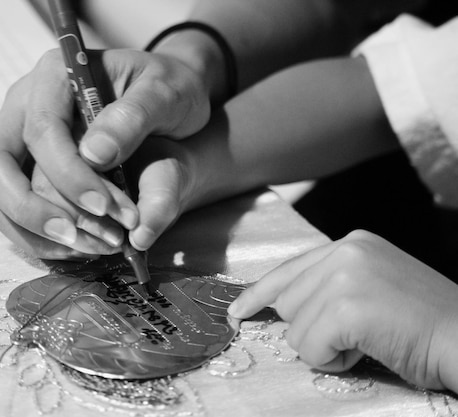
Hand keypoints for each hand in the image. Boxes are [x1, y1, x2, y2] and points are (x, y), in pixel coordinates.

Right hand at [0, 48, 209, 257]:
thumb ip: (134, 116)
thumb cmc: (168, 91)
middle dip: (33, 209)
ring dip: (35, 231)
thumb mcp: (166, 93)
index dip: (69, 175)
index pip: (41, 130)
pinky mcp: (25, 171)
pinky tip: (80, 247)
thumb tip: (94, 155)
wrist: (168, 104)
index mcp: (55, 75)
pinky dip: (38, 238)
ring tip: (90, 248)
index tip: (105, 206)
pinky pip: (9, 211)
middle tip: (81, 237)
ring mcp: (19, 140)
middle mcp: (25, 106)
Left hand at [228, 230, 457, 391]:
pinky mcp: (346, 307)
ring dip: (325, 346)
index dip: (259, 294)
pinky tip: (367, 349)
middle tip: (359, 332)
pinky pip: (309, 348)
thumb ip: (331, 286)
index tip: (237, 310)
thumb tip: (284, 308)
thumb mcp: (374, 286)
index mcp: (351, 243)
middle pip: (288, 303)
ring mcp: (345, 276)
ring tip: (368, 339)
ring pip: (295, 328)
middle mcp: (345, 250)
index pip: (290, 269)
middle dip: (313, 329)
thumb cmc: (424, 324)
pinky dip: (333, 360)